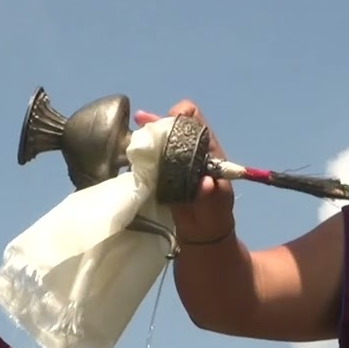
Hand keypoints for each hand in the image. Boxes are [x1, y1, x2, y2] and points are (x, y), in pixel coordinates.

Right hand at [134, 100, 235, 243]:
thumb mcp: (218, 204)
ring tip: (136, 134)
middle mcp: (186, 148)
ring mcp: (171, 159)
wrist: (200, 232)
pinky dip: (138, 152)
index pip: (195, 119)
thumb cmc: (215, 212)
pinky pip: (146, 158)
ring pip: (156, 139)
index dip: (182, 115)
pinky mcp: (157, 173)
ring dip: (145, 134)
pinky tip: (131, 150)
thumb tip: (205, 184)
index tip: (171, 122)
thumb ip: (212, 194)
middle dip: (156, 122)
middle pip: (170, 124)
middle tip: (143, 123)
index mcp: (206, 148)